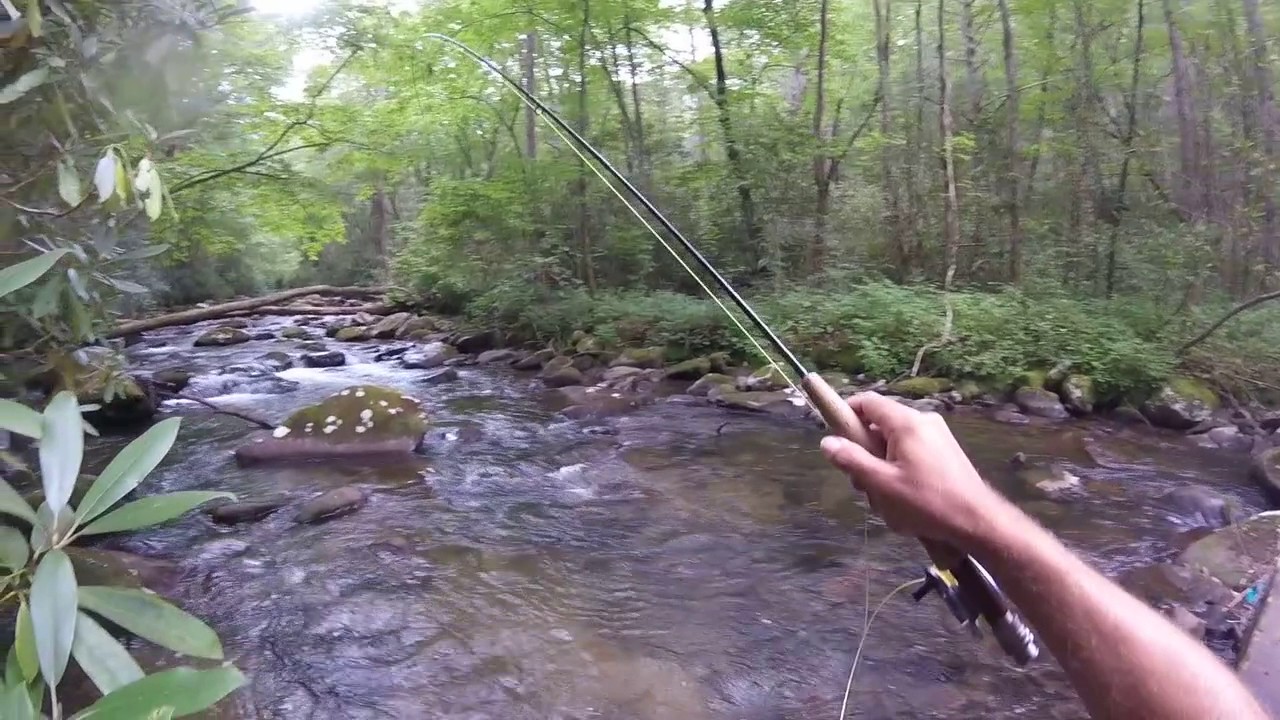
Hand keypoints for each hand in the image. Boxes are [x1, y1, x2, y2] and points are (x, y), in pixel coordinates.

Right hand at [820, 392, 1018, 550]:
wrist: (977, 522)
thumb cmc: (926, 502)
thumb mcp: (881, 484)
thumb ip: (851, 460)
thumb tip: (827, 442)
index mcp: (906, 422)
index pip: (867, 401)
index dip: (846, 414)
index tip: (835, 438)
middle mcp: (923, 421)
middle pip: (880, 425)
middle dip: (865, 452)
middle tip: (863, 483)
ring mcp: (938, 435)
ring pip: (895, 442)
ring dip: (883, 467)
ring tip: (887, 499)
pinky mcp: (946, 452)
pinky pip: (912, 452)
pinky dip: (901, 470)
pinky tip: (904, 499)